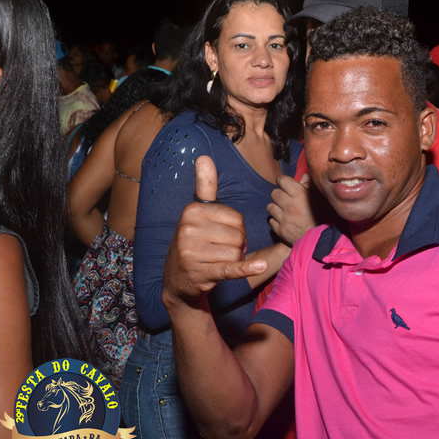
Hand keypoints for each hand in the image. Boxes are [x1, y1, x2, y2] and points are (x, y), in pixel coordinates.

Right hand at [162, 156, 267, 307]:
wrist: (177, 280)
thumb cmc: (194, 242)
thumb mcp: (197, 213)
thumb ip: (205, 186)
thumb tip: (204, 157)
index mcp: (192, 211)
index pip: (236, 217)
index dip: (237, 229)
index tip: (222, 235)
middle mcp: (189, 229)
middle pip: (239, 235)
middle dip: (237, 245)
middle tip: (221, 251)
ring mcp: (194, 252)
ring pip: (237, 252)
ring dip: (235, 260)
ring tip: (218, 261)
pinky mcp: (203, 273)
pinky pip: (231, 268)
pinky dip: (247, 268)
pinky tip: (260, 266)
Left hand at [267, 173, 316, 245]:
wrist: (322, 241)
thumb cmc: (324, 217)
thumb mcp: (321, 198)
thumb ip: (310, 185)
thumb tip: (304, 175)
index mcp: (300, 194)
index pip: (282, 180)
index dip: (283, 181)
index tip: (284, 183)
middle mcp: (290, 205)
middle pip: (274, 193)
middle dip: (279, 195)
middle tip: (286, 198)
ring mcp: (284, 219)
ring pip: (270, 207)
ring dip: (276, 207)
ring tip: (284, 210)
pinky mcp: (280, 230)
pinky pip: (271, 221)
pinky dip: (276, 220)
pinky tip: (284, 221)